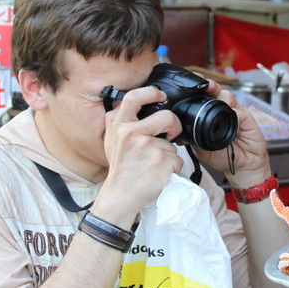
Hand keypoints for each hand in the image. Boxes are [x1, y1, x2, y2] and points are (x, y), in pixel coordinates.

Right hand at [96, 86, 183, 227]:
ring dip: (169, 153)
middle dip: (174, 125)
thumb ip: (117, 120)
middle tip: (172, 134)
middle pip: (167, 117)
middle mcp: (131, 134)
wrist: (121, 195)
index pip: (134, 98)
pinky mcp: (161, 161)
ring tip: (155, 163)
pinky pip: (177, 159)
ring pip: (173, 143)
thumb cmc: (120, 167)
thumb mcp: (111, 140)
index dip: (151, 92)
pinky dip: (173, 167)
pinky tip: (160, 173)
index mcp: (120, 126)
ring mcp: (147, 147)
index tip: (160, 95)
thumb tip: (128, 102)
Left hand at [194, 81, 271, 188]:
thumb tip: (180, 133)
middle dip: (210, 86)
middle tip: (206, 85)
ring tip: (219, 100)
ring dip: (223, 95)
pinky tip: (232, 117)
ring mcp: (235, 113)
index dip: (198, 91)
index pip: (204, 99)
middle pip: (216, 92)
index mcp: (210, 116)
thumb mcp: (202, 150)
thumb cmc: (223, 157)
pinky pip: (239, 111)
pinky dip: (235, 112)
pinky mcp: (247, 118)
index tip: (191, 86)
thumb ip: (193, 139)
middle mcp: (222, 112)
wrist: (242, 168)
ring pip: (228, 96)